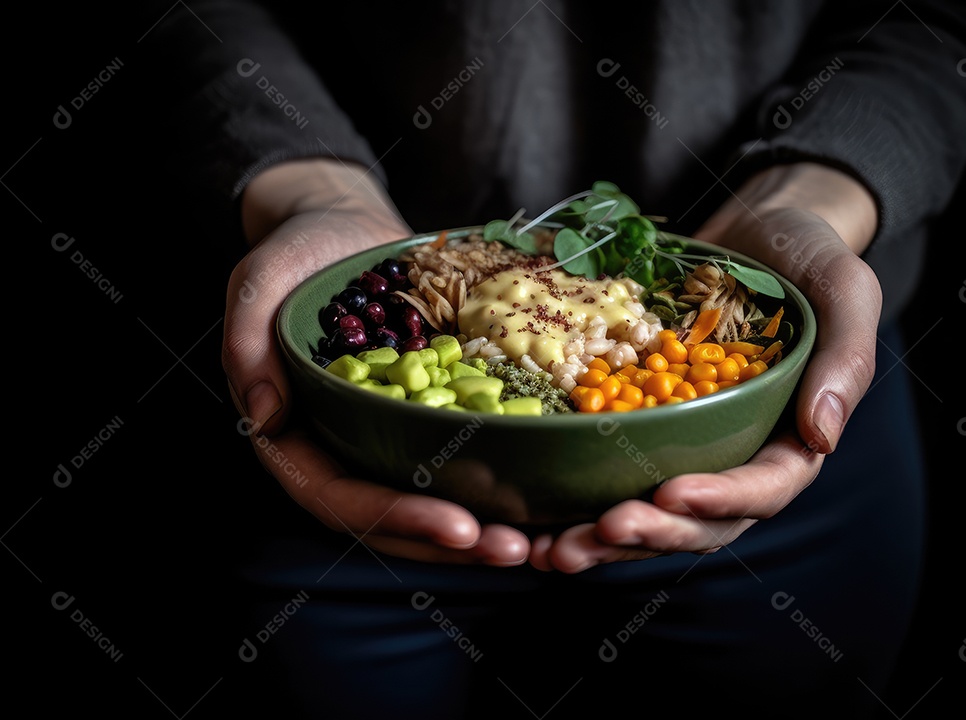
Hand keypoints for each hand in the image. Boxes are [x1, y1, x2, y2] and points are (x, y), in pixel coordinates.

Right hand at [224, 159, 529, 565]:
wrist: (344, 229)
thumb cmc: (294, 253)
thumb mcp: (258, 284)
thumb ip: (249, 347)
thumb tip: (267, 418)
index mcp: (296, 436)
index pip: (339, 497)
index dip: (396, 516)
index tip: (458, 525)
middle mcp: (343, 447)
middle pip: (392, 516)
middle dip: (451, 540)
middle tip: (513, 548)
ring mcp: (387, 435)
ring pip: (431, 498)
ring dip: (481, 526)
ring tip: (536, 541)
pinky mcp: (429, 414)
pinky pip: (460, 458)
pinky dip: (496, 481)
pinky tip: (542, 495)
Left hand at [528, 163, 881, 571]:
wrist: (753, 231)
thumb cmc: (808, 258)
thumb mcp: (845, 291)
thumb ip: (846, 359)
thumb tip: (822, 438)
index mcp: (791, 439)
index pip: (762, 488)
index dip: (719, 501)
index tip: (671, 495)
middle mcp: (737, 453)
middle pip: (697, 519)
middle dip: (647, 535)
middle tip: (591, 536)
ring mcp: (688, 443)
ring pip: (649, 510)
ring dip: (602, 538)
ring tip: (551, 550)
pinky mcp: (644, 423)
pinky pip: (612, 469)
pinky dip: (576, 495)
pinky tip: (533, 515)